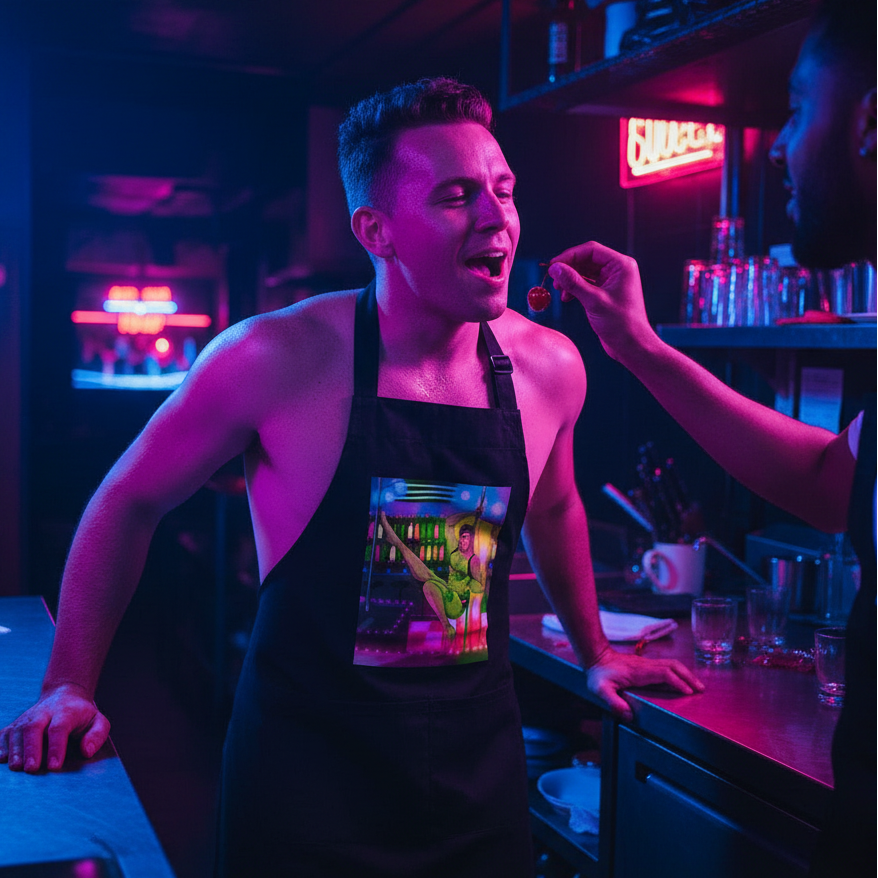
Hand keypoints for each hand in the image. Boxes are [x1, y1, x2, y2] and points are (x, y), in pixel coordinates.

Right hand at [0, 684, 109, 772]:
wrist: (64, 696)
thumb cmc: (82, 715)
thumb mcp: (98, 721)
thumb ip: (97, 735)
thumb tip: (86, 751)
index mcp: (66, 712)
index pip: (59, 728)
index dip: (56, 747)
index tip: (54, 766)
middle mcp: (44, 712)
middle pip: (34, 727)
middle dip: (32, 748)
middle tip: (32, 769)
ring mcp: (27, 717)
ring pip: (17, 731)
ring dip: (15, 750)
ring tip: (17, 768)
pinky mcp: (15, 725)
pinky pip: (3, 734)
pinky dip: (0, 745)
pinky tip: (1, 758)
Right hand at [547, 241, 655, 364]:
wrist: (631, 345)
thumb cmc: (621, 324)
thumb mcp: (594, 301)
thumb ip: (573, 282)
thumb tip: (555, 268)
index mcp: (621, 265)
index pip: (591, 251)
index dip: (570, 256)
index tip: (553, 265)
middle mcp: (617, 270)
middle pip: (586, 260)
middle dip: (568, 269)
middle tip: (554, 280)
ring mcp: (611, 281)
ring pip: (584, 272)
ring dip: (570, 280)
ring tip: (560, 291)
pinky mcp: (604, 292)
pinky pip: (586, 283)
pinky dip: (574, 288)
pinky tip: (567, 297)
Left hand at [585, 647, 704, 720]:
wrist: (596, 656)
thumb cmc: (598, 674)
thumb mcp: (601, 690)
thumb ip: (613, 702)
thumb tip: (629, 716)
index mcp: (638, 672)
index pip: (663, 673)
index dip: (677, 682)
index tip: (688, 692)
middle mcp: (646, 666)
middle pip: (673, 666)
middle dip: (688, 677)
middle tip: (701, 689)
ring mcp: (647, 664)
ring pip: (671, 664)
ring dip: (686, 673)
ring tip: (697, 686)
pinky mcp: (646, 665)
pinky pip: (667, 666)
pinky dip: (679, 672)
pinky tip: (683, 681)